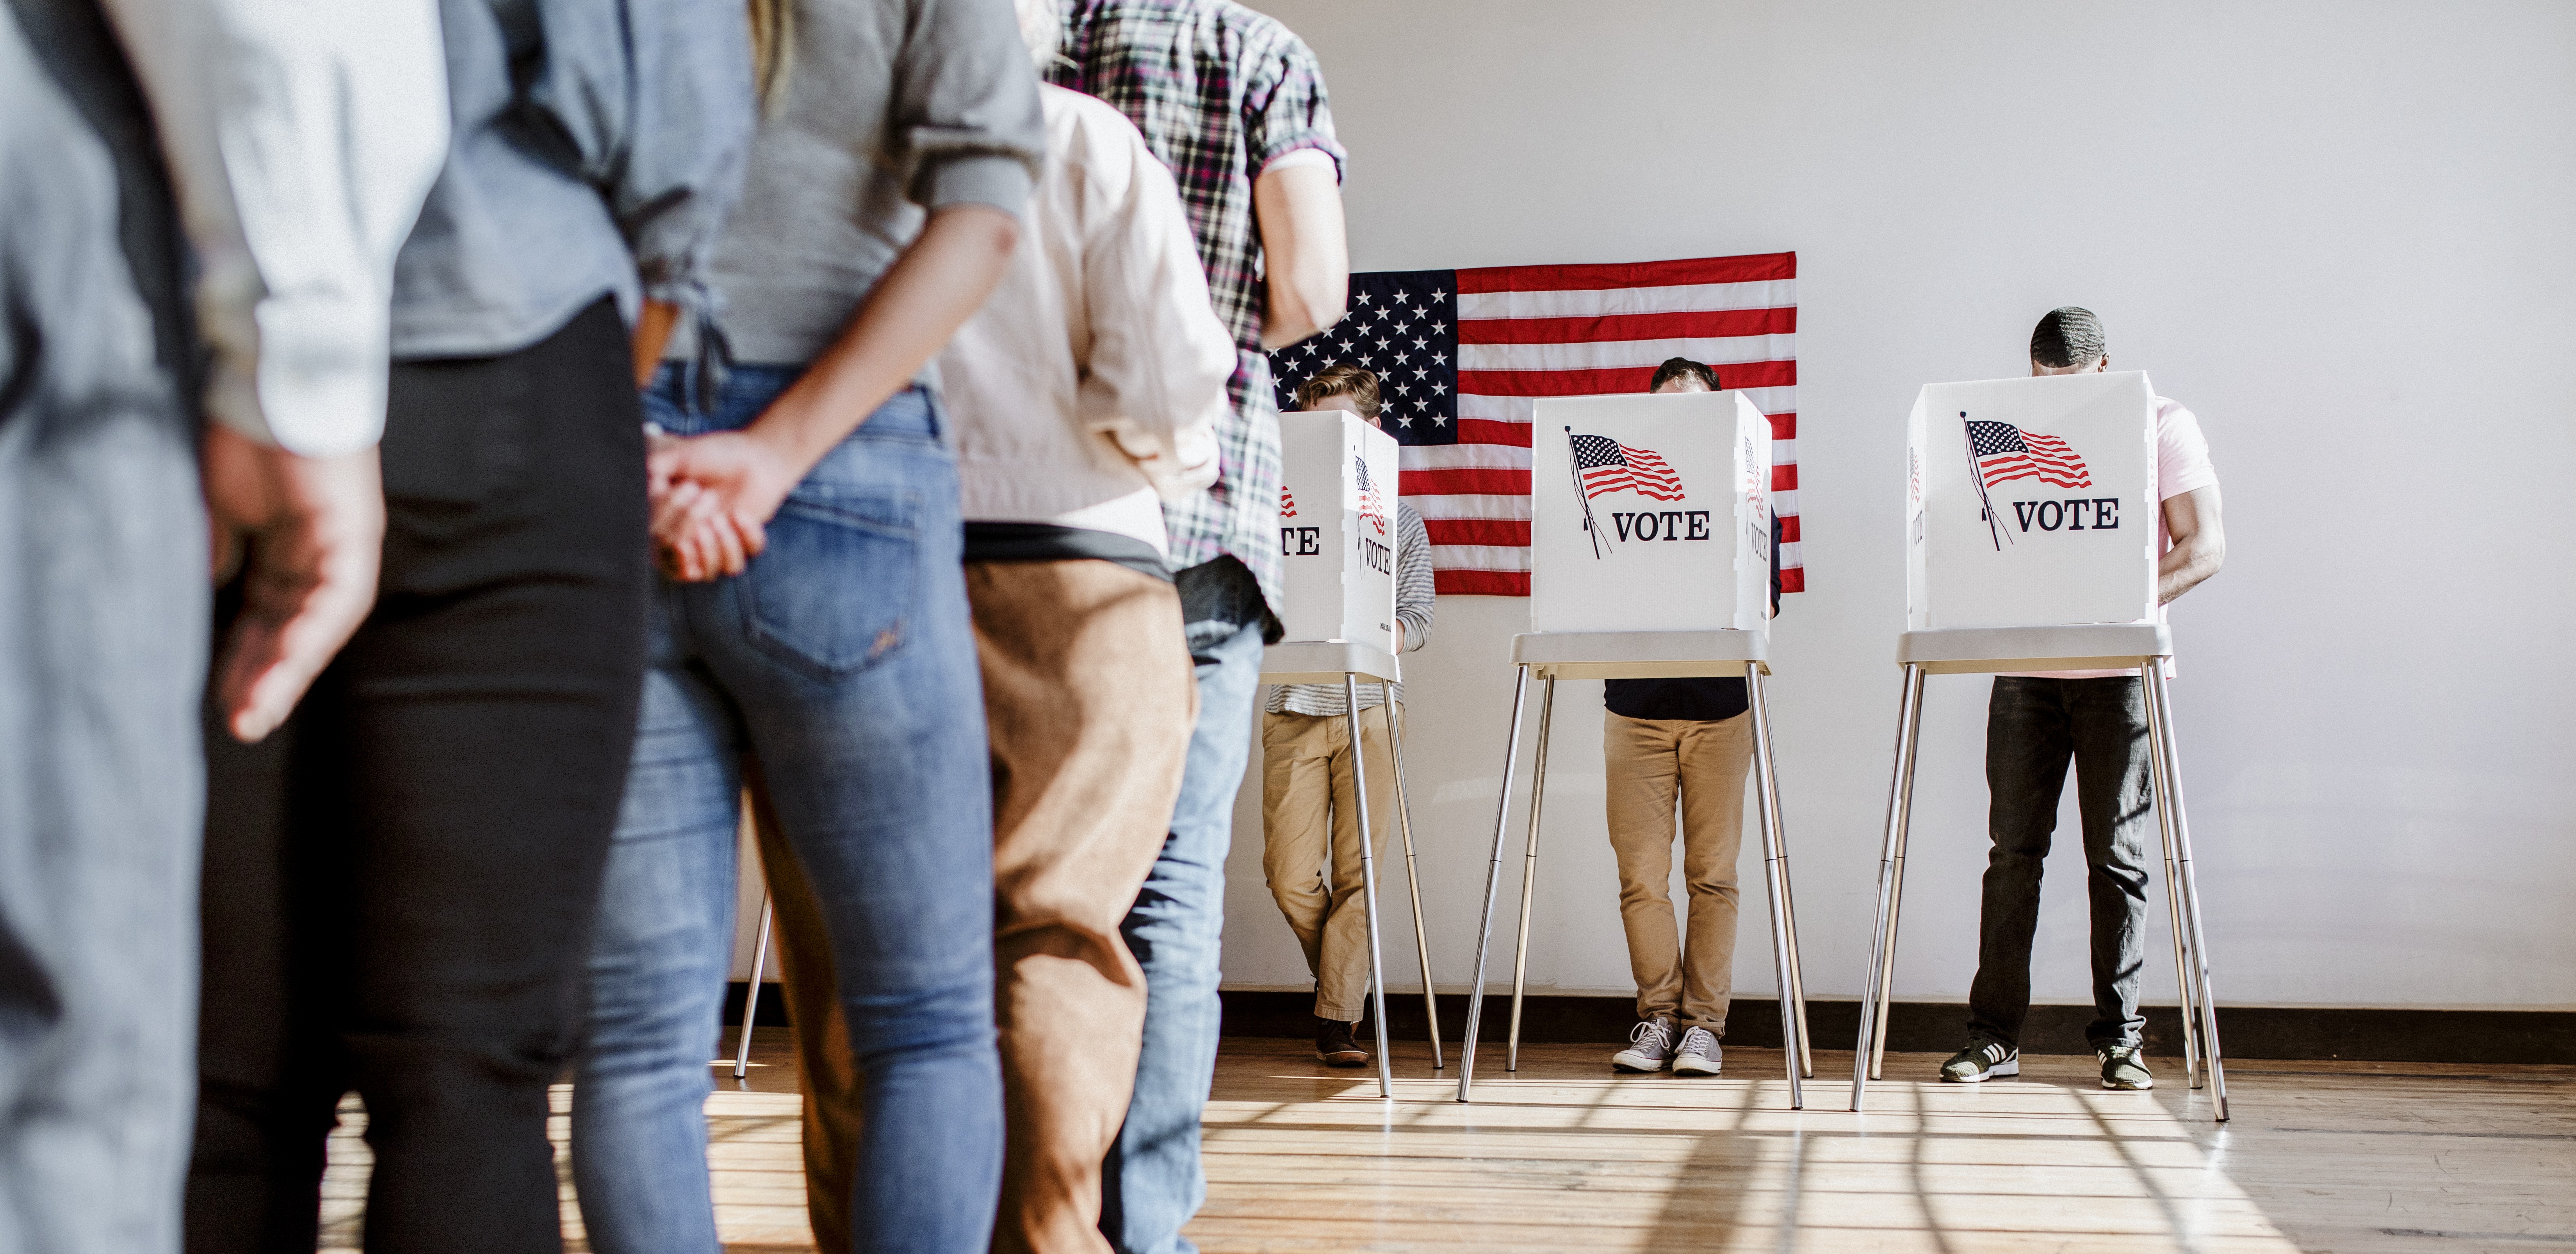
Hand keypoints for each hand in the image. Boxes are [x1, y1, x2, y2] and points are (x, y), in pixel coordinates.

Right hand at [203, 423, 385, 742]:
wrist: (268, 377)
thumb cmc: (242, 433)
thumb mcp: (221, 506)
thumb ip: (222, 549)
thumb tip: (210, 586)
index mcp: (292, 550)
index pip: (271, 619)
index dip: (247, 662)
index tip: (224, 705)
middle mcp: (322, 553)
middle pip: (294, 631)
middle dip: (265, 679)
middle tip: (239, 726)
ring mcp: (341, 544)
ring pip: (317, 626)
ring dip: (285, 671)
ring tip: (254, 714)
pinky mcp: (352, 533)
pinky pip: (334, 598)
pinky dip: (308, 634)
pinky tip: (283, 668)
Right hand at [646, 427, 798, 581]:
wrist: (754, 455)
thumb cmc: (714, 455)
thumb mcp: (682, 455)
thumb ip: (659, 466)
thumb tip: (647, 478)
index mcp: (667, 523)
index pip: (655, 544)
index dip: (662, 526)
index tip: (673, 491)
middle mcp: (689, 540)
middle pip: (679, 563)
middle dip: (687, 529)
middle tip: (705, 495)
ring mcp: (715, 546)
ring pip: (710, 573)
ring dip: (715, 546)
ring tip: (721, 515)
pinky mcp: (741, 546)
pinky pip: (740, 561)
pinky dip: (741, 539)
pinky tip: (740, 514)